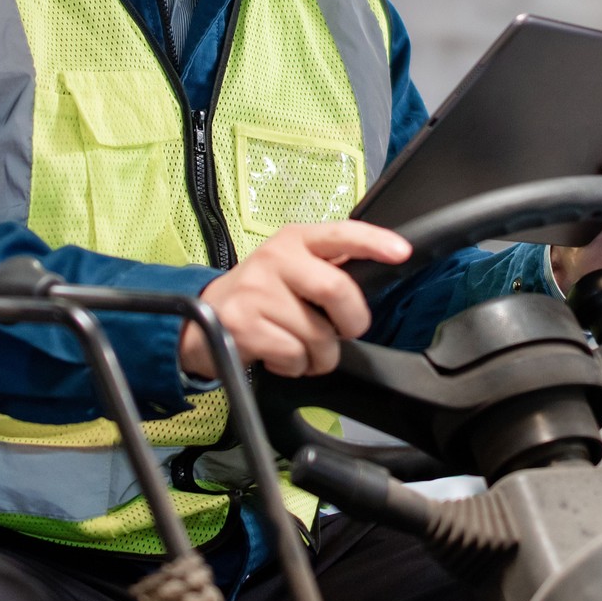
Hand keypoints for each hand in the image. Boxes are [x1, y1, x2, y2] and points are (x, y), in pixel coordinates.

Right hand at [179, 221, 410, 379]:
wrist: (199, 320)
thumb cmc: (261, 295)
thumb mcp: (291, 269)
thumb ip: (328, 268)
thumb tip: (376, 274)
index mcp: (295, 240)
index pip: (341, 233)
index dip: (374, 241)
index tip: (401, 253)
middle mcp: (276, 259)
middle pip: (336, 289)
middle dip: (352, 321)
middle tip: (345, 331)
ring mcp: (257, 291)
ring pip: (318, 335)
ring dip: (320, 356)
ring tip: (301, 349)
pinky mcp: (244, 325)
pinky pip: (294, 356)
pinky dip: (295, 367)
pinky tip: (278, 355)